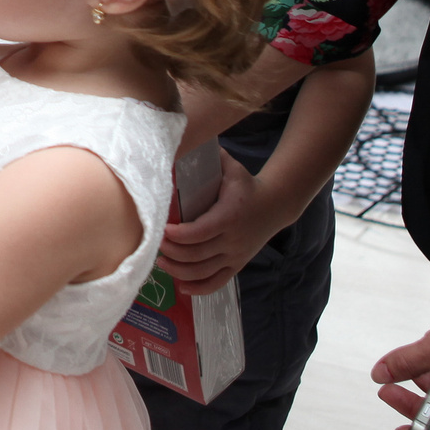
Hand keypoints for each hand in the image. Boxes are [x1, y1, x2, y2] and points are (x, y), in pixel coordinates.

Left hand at [156, 154, 287, 295]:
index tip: (163, 230)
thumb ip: (210, 157)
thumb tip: (182, 140)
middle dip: (172, 252)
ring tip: (161, 261)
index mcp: (230, 216)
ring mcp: (236, 255)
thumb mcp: (232, 168)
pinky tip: (181, 285)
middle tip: (154, 243)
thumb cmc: (246, 185)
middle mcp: (233, 240)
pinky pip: (217, 283)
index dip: (179, 235)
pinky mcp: (237, 265)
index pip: (201, 231)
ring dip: (178, 271)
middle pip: (197, 255)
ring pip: (203, 272)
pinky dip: (198, 288)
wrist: (275, 205)